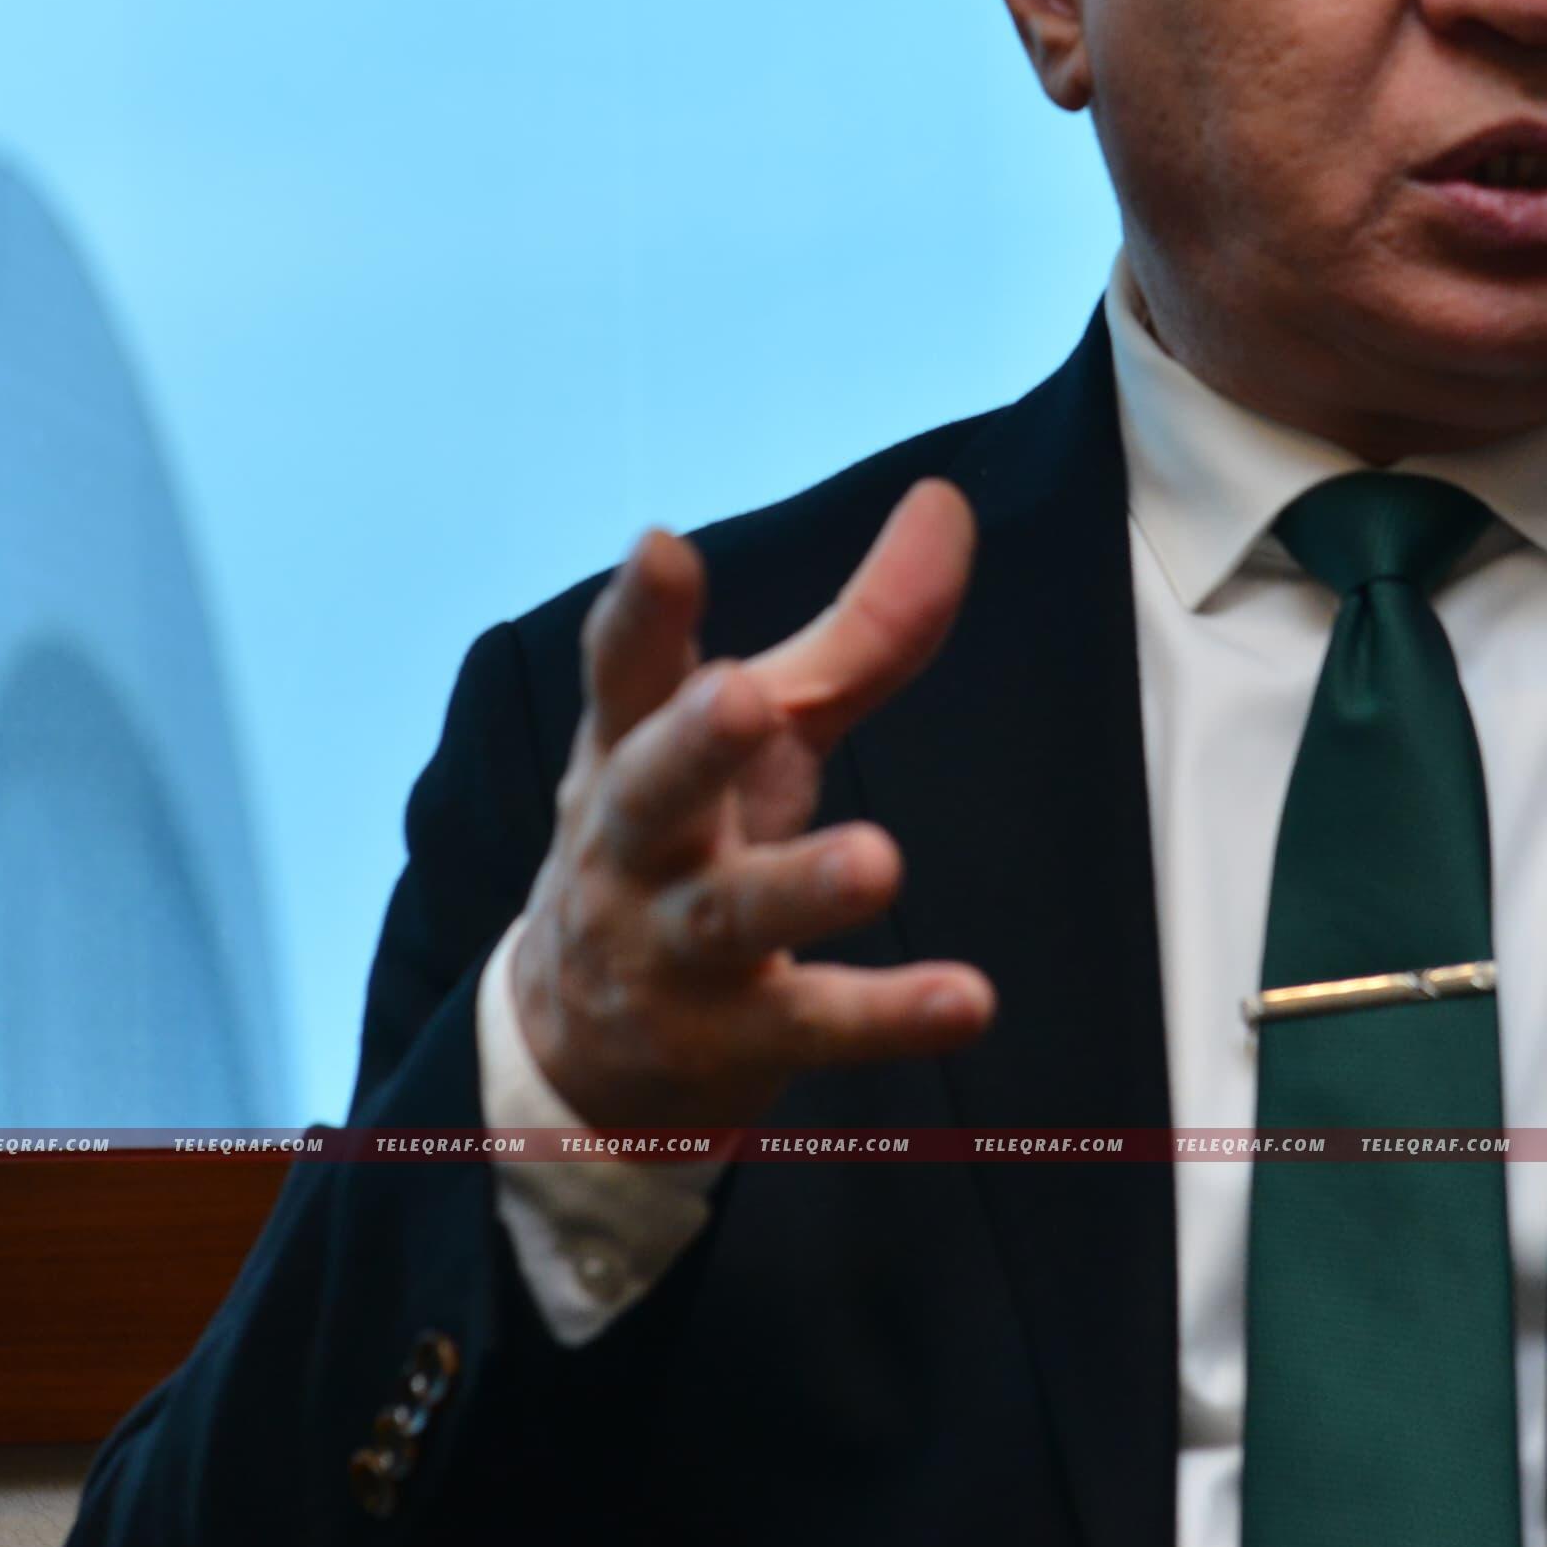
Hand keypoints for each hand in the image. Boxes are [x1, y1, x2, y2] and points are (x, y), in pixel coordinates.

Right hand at [508, 480, 998, 1127]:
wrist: (582, 1045)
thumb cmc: (686, 838)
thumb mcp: (761, 729)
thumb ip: (858, 627)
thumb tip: (946, 502)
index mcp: (633, 746)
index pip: (625, 671)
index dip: (639, 613)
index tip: (658, 550)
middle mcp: (636, 842)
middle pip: (653, 787)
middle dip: (695, 741)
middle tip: (739, 696)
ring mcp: (672, 948)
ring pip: (730, 915)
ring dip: (799, 887)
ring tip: (876, 862)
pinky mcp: (730, 1038)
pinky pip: (810, 1024)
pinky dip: (886, 1015)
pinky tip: (964, 999)